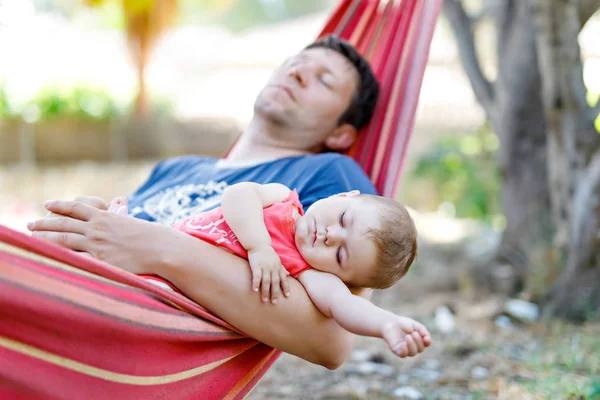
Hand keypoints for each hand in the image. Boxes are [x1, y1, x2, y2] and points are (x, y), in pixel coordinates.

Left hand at [27, 199, 168, 273]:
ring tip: (32, 238)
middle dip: (44, 222)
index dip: (60, 205)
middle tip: (30, 223)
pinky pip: (74, 258)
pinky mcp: (99, 260)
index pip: (76, 208)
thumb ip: (120, 212)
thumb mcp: (131, 220)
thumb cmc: (150, 236)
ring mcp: (96, 244)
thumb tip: (119, 201)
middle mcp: (97, 228)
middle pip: (63, 223)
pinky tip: (47, 257)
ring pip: (63, 239)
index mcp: (105, 217)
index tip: (47, 204)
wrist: (160, 248)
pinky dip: (59, 257)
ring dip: (44, 238)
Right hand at [247, 245, 290, 303]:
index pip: (283, 279)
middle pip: (275, 282)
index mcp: (278, 268)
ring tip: (264, 300)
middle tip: (274, 302)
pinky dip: (256, 283)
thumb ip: (282, 268)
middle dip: (275, 293)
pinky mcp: (256, 266)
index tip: (287, 296)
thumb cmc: (268, 254)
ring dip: (265, 291)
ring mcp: (265, 267)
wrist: (259, 244)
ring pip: (266, 281)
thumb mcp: (277, 260)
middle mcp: (273, 268)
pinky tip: (255, 290)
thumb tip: (288, 274)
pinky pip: (257, 276)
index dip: (286, 287)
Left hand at [381, 316, 431, 357]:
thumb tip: (427, 339)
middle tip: (413, 333)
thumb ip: (423, 331)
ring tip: (408, 336)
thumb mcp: (415, 325)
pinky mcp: (397, 351)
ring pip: (413, 353)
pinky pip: (403, 354)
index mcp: (418, 340)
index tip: (426, 338)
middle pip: (420, 349)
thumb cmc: (403, 324)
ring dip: (412, 345)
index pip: (426, 344)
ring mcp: (405, 350)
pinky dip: (404, 350)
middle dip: (418, 341)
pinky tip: (403, 343)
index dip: (427, 342)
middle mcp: (413, 347)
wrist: (390, 322)